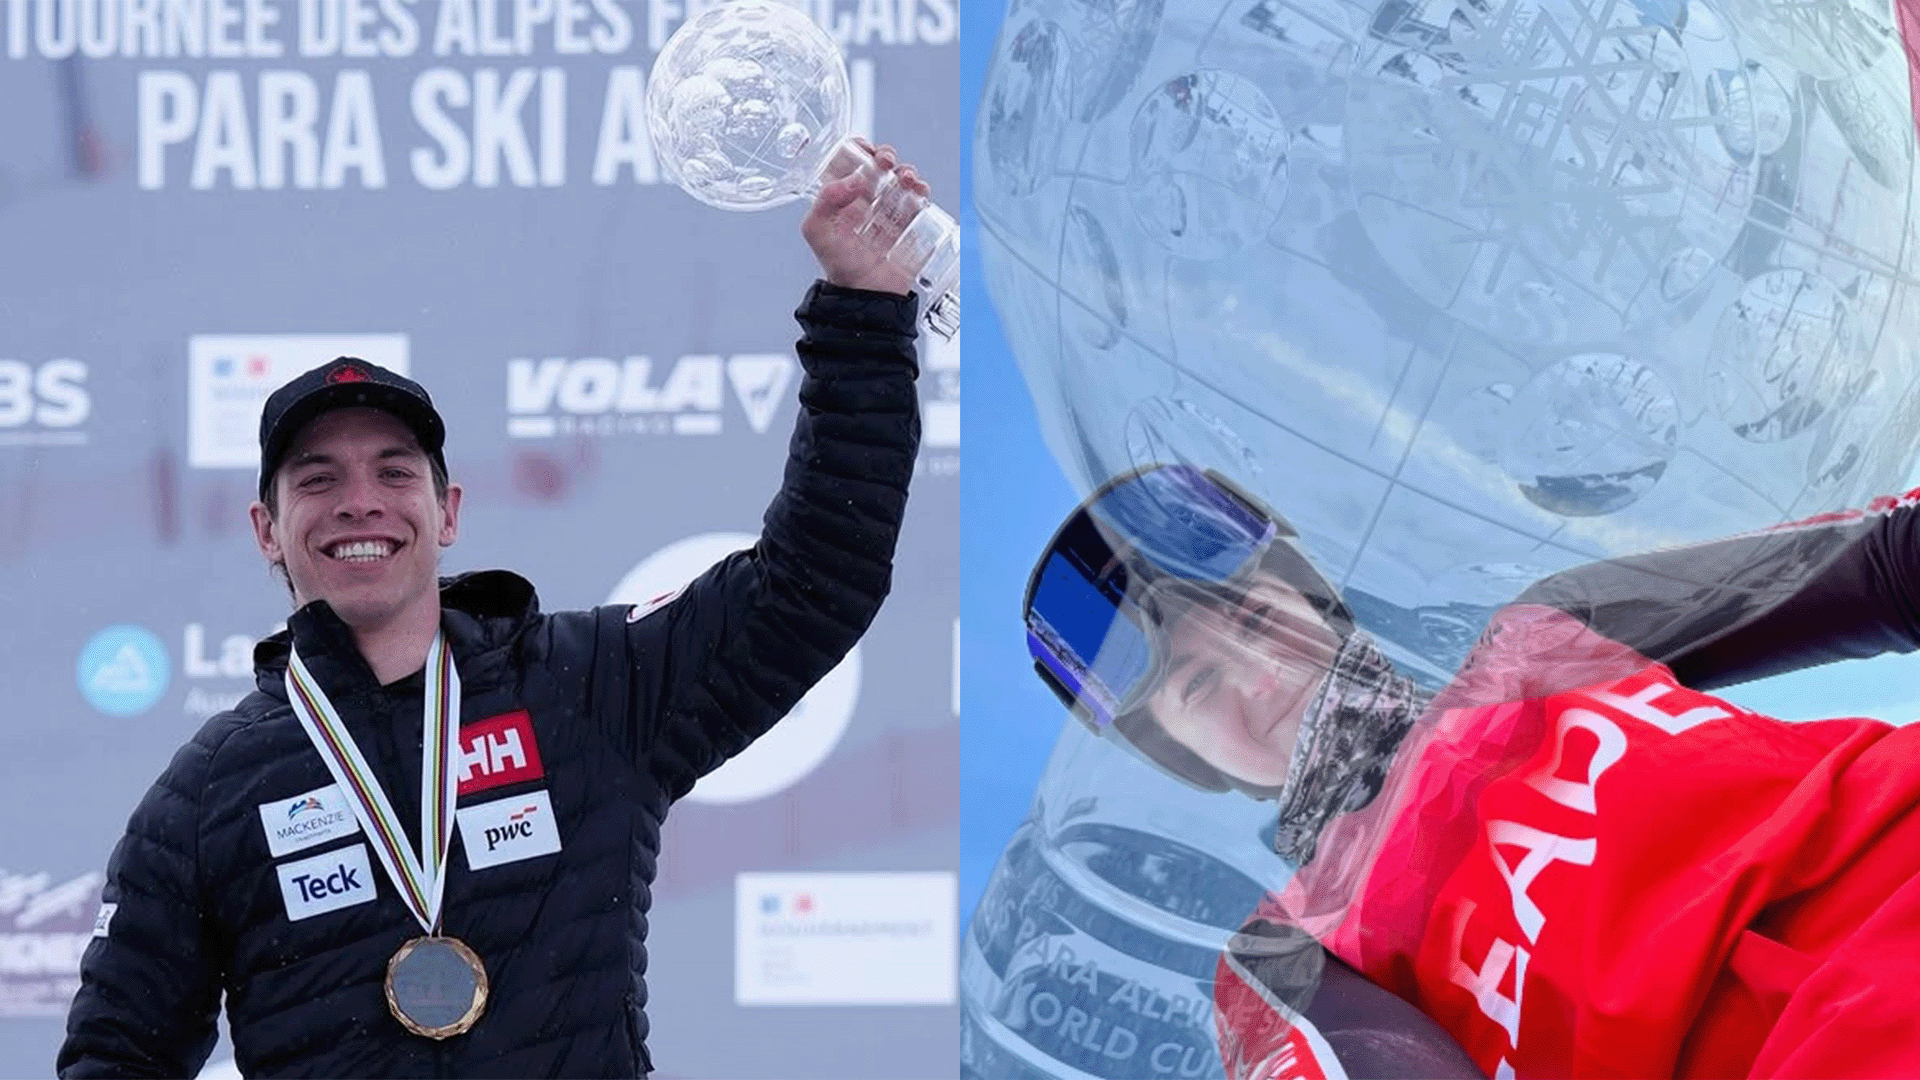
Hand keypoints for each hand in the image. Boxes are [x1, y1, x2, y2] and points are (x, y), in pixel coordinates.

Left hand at [801, 138, 930, 296]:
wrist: (867, 295)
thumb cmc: (839, 266)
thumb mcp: (818, 232)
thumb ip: (825, 202)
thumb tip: (852, 180)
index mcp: (842, 196)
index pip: (849, 161)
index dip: (857, 148)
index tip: (864, 147)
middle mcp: (866, 199)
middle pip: (879, 164)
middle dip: (885, 155)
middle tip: (885, 161)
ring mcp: (889, 210)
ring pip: (901, 177)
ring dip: (906, 170)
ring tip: (905, 178)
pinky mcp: (909, 223)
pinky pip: (919, 199)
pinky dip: (922, 189)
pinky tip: (918, 191)